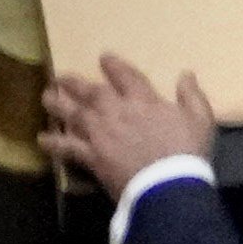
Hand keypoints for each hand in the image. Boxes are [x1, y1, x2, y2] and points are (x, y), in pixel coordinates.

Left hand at [54, 55, 219, 185]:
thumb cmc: (186, 152)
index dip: (113, 66)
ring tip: (46, 96)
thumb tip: (186, 73)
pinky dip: (54, 143)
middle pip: (91, 92)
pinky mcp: (92, 157)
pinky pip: (68, 148)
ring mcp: (101, 134)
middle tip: (60, 76)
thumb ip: (192, 95)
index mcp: (143, 100)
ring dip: (58, 104)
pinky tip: (41, 140)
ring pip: (74, 114)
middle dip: (75, 82)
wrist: (168, 185)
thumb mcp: (200, 119)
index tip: (103, 58)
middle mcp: (117, 111)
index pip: (125, 76)